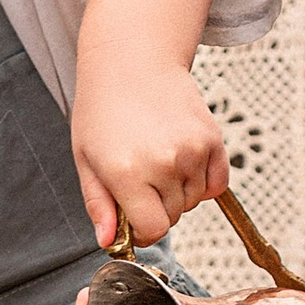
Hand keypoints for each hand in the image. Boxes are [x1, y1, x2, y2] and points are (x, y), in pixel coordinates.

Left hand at [71, 48, 229, 252]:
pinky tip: (182, 162)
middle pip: (174, 216)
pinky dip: (204, 182)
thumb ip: (99, 205)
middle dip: (157, 208)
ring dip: (179, 192)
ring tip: (157, 160)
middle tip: (140, 177)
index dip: (143, 230)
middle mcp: (164, 163)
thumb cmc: (102, 110)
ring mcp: (192, 150)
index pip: (153, 229)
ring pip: (194, 200)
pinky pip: (218, 184)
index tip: (134, 218)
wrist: (132, 62)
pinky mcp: (212, 138)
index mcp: (127, 173)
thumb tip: (108, 242)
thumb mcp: (87, 160)